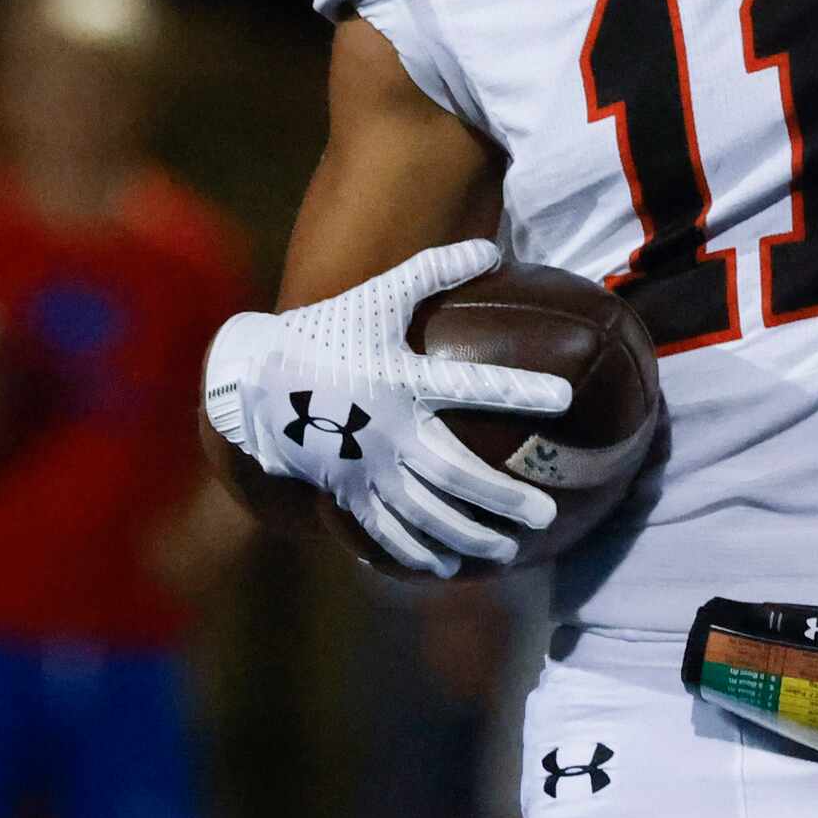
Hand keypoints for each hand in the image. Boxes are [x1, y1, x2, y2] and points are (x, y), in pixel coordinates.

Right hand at [201, 240, 571, 577]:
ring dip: (469, 534)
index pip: (472, 386)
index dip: (519, 391)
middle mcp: (388, 432)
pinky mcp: (345, 492)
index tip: (565, 400)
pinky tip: (447, 568)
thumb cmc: (326, 333)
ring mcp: (365, 469)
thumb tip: (494, 249)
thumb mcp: (379, 297)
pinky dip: (417, 552)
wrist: (252, 383)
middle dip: (503, 498)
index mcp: (402, 381)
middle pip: (456, 474)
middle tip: (546, 514)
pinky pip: (386, 530)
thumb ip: (435, 271)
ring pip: (426, 513)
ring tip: (510, 550)